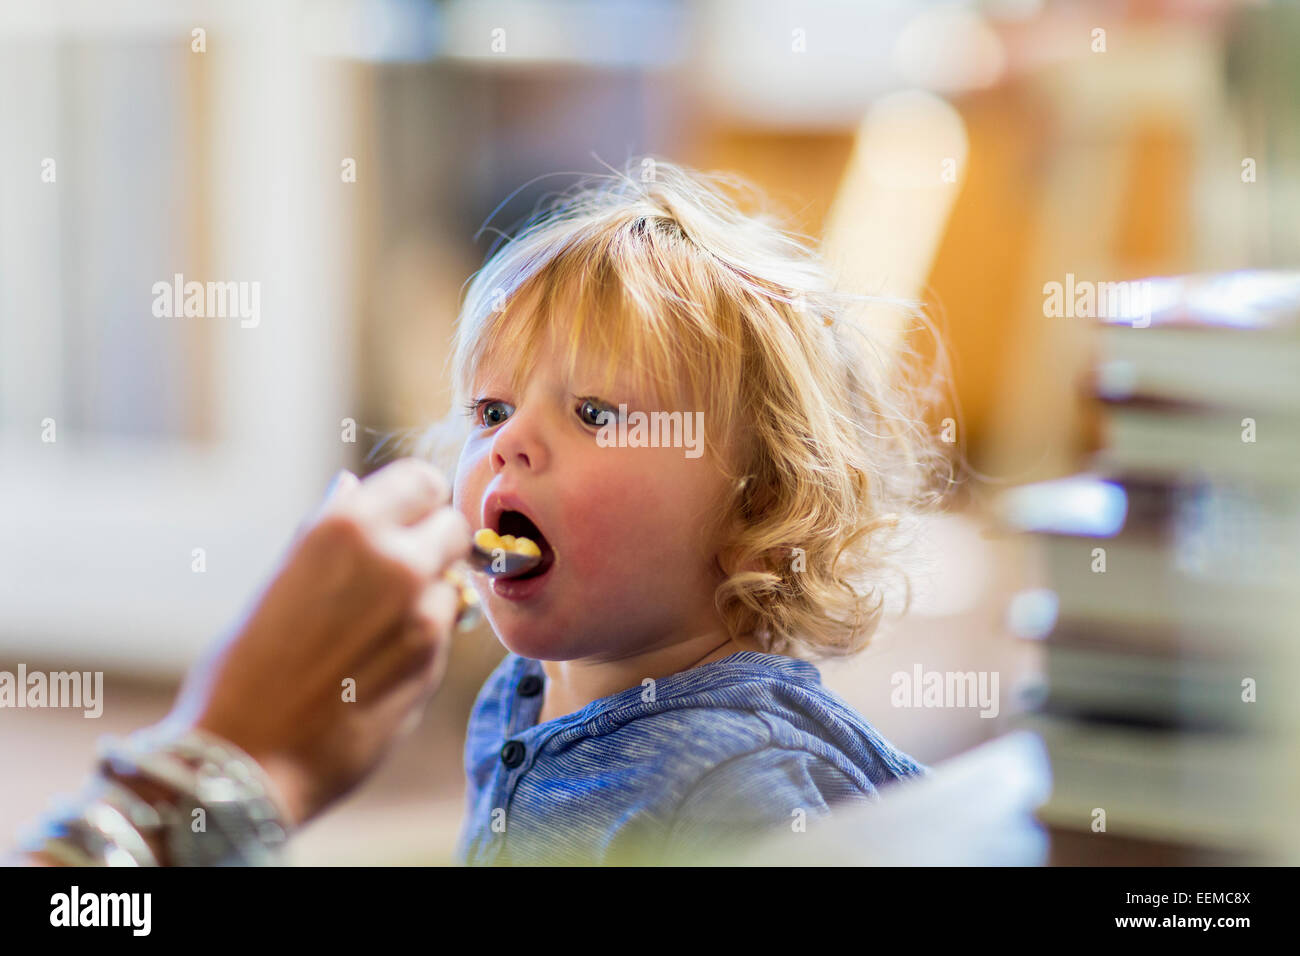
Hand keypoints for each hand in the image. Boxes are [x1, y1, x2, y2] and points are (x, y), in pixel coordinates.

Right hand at [165, 458, 471, 827]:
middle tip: (402, 572)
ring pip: (454, 583)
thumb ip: (331, 535)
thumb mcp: (281, 580)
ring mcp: (421, 612)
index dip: (417, 501)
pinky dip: (425, 639)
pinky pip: (444, 632)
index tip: (406, 519)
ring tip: (377, 630)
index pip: (421, 481)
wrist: (246, 761)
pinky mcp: (434, 662)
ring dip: (431, 597)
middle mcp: (393, 560)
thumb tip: (353, 487)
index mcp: (345, 527)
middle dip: (434, 544)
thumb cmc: (245, 671)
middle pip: (453, 526)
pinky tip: (378, 665)